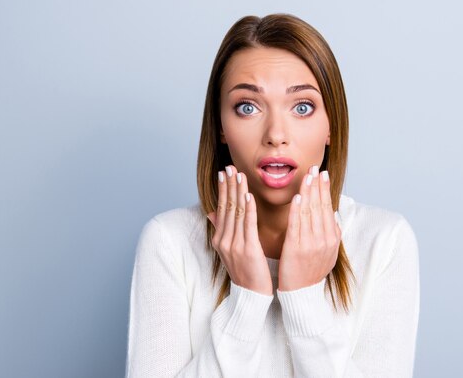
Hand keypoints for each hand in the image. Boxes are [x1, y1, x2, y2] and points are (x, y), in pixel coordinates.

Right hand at [207, 165, 272, 295]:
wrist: (251, 296)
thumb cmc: (245, 271)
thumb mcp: (229, 250)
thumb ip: (222, 229)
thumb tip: (211, 212)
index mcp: (219, 239)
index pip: (221, 208)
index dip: (223, 189)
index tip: (224, 172)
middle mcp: (223, 240)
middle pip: (226, 207)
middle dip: (229, 185)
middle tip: (230, 166)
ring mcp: (234, 245)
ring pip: (236, 213)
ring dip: (238, 192)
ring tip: (239, 175)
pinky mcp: (248, 250)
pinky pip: (248, 225)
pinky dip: (248, 209)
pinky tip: (249, 196)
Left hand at [278, 165, 340, 290]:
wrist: (302, 295)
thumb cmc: (311, 272)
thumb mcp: (328, 253)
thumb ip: (331, 234)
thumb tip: (333, 216)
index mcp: (332, 238)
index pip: (328, 208)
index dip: (324, 189)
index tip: (322, 174)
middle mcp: (324, 239)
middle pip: (320, 206)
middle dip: (317, 185)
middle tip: (315, 167)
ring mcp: (311, 244)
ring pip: (309, 212)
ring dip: (308, 192)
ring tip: (307, 176)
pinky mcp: (296, 249)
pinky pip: (297, 226)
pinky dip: (297, 210)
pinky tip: (297, 198)